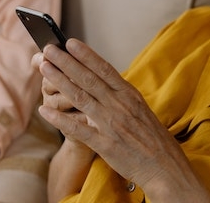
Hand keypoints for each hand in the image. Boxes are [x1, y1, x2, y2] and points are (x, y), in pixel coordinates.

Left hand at [37, 40, 209, 201]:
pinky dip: (60, 119)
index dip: (86, 54)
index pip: (104, 69)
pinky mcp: (105, 144)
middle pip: (88, 78)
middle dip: (66, 62)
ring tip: (44, 68)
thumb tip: (102, 82)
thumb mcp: (140, 110)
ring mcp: (111, 124)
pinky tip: (44, 111)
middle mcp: (120, 105)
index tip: (70, 42)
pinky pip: (77, 129)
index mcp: (130, 95)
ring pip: (80, 97)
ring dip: (60, 81)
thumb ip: (121, 97)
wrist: (165, 167)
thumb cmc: (153, 138)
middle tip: (49, 49)